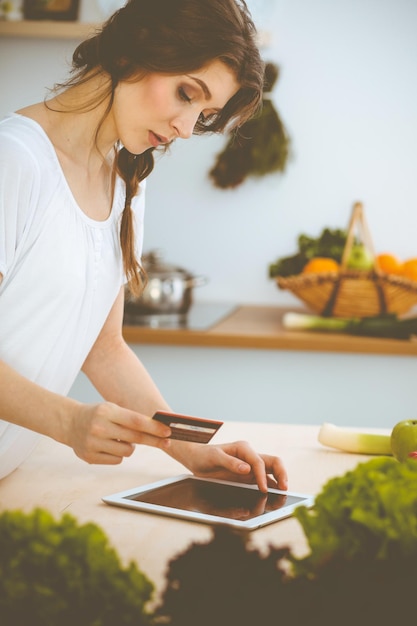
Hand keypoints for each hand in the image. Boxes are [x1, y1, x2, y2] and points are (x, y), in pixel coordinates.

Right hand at [65, 401, 170, 464]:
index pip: (136, 421)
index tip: (168, 431)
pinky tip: (109, 446)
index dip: (154, 428)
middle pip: (135, 438)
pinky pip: (117, 460)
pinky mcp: (90, 457)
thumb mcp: (112, 409)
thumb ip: (132, 419)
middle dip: (154, 440)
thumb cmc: (98, 415)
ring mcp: (93, 443)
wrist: (70, 423)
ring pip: (127, 451)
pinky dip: (118, 454)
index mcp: (107, 411)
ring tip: (119, 438)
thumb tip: (158, 429)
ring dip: (130, 446)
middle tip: (167, 442)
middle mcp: (99, 427)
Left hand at [170, 439, 287, 492]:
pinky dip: (270, 487)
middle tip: (284, 488)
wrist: (196, 459)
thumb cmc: (204, 455)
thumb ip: (230, 462)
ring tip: (282, 494)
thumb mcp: (214, 457)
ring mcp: (251, 466)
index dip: (263, 476)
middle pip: (273, 463)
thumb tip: (247, 469)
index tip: (263, 489)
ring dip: (279, 481)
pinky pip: (264, 480)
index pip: (259, 462)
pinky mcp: (249, 476)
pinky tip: (272, 496)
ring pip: (272, 472)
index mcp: (243, 448)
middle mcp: (250, 456)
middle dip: (281, 474)